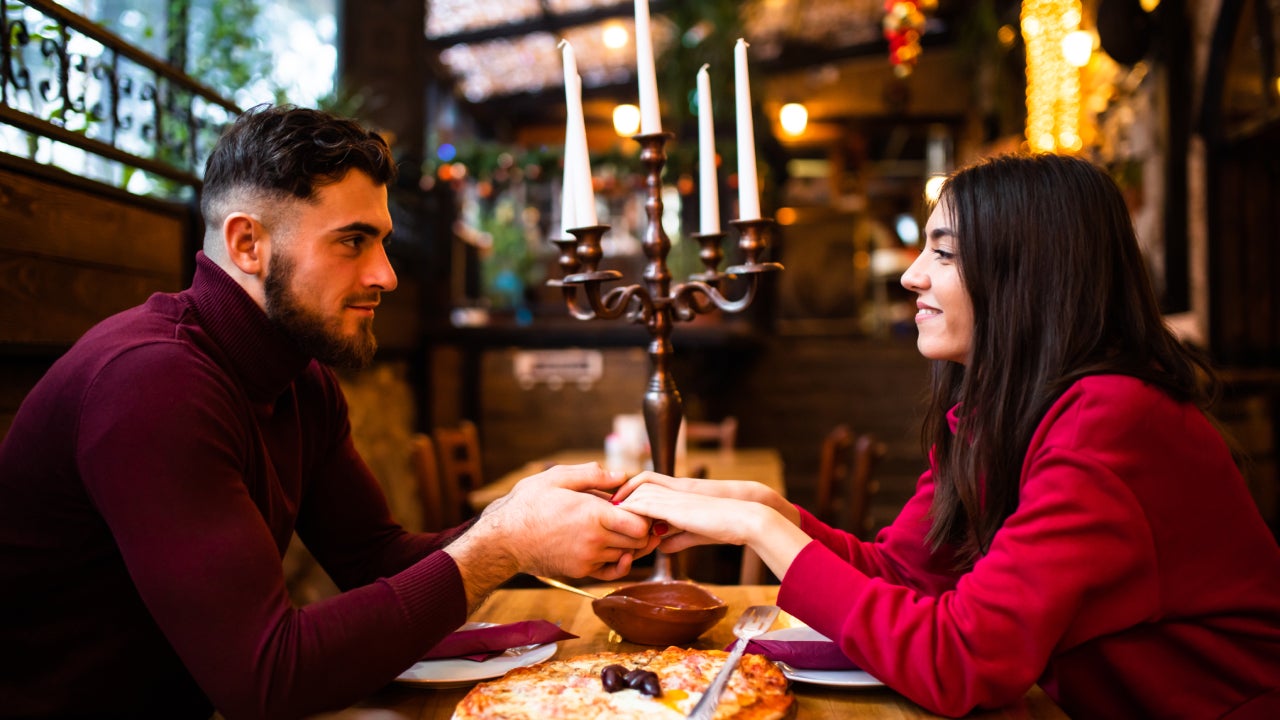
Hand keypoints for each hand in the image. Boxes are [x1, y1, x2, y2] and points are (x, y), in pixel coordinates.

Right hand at [446, 463, 657, 606]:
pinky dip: (620, 562)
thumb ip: (592, 475)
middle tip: (635, 516)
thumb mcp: (557, 478)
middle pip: (638, 541)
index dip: (644, 514)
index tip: (636, 504)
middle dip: (641, 529)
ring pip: (626, 555)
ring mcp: (588, 559)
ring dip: (629, 543)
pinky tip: (618, 551)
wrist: (504, 539)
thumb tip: (622, 476)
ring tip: (622, 528)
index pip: (640, 524)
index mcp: (593, 515)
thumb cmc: (529, 504)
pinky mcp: (580, 572)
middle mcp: (595, 541)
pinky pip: (612, 571)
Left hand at [618, 484, 811, 578]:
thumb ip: (677, 538)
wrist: (741, 517)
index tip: (610, 512)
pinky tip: (617, 521)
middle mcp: (670, 491)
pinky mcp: (671, 505)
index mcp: (675, 495)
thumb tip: (660, 546)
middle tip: (598, 511)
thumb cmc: (723, 525)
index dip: (626, 499)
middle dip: (616, 498)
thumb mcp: (694, 533)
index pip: (643, 490)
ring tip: (604, 517)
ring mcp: (670, 496)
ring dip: (619, 506)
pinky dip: (628, 512)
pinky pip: (642, 505)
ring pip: (634, 494)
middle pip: (633, 487)